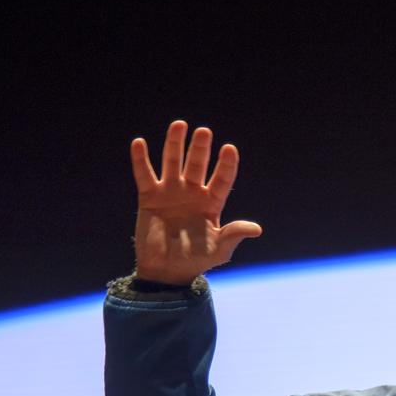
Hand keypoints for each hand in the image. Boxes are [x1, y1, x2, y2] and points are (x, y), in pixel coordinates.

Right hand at [131, 120, 261, 284]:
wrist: (167, 271)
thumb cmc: (196, 261)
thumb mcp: (219, 249)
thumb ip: (234, 234)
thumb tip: (256, 229)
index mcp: (212, 203)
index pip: (222, 179)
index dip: (226, 164)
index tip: (230, 148)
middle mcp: (192, 193)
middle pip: (197, 165)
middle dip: (200, 148)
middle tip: (204, 131)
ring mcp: (170, 193)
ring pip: (173, 163)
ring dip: (175, 144)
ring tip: (179, 125)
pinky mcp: (149, 197)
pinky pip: (144, 175)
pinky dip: (141, 159)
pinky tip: (139, 143)